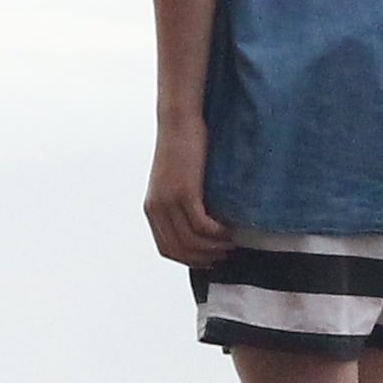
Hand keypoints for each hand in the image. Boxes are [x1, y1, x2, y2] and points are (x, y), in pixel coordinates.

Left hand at [143, 125, 232, 264]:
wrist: (178, 121)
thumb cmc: (182, 146)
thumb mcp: (177, 179)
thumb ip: (182, 201)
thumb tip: (201, 223)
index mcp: (152, 209)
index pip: (167, 249)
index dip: (188, 260)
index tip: (208, 261)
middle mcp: (156, 209)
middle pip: (179, 250)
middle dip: (203, 259)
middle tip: (224, 257)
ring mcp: (169, 202)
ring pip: (192, 242)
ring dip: (213, 248)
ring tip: (231, 245)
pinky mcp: (184, 193)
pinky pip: (202, 227)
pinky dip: (217, 234)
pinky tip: (229, 231)